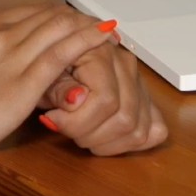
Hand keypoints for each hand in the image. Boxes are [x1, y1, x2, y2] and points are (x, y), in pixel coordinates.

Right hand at [0, 5, 118, 172]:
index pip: (32, 12)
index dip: (58, 17)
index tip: (75, 24)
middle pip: (50, 15)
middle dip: (79, 19)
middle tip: (101, 27)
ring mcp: (10, 55)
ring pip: (60, 28)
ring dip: (89, 28)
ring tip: (110, 32)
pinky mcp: (21, 83)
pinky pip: (62, 53)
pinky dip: (88, 42)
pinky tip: (105, 41)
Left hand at [38, 22, 167, 155]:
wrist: (53, 57)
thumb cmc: (46, 66)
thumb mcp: (40, 74)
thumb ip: (57, 88)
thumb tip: (77, 99)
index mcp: (102, 52)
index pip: (105, 101)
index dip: (77, 121)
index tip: (53, 119)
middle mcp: (126, 65)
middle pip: (125, 119)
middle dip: (89, 134)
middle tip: (66, 128)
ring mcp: (138, 83)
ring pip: (139, 130)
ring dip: (106, 143)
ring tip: (82, 132)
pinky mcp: (144, 99)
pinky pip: (155, 131)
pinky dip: (131, 142)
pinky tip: (106, 138)